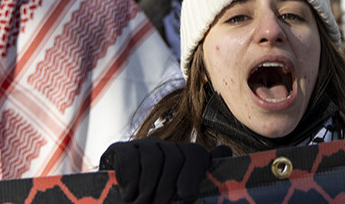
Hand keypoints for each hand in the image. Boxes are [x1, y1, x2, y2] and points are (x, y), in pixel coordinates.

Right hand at [100, 139, 230, 203]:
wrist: (120, 200)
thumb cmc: (156, 199)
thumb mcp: (180, 192)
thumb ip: (202, 178)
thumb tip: (224, 150)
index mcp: (182, 156)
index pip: (195, 153)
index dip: (192, 175)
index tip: (186, 196)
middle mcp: (165, 146)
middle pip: (174, 158)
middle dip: (167, 187)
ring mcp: (143, 146)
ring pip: (153, 159)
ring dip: (148, 187)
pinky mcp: (120, 149)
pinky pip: (130, 158)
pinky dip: (130, 180)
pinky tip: (128, 195)